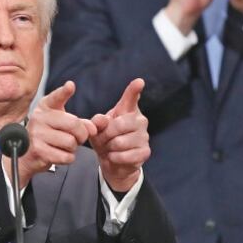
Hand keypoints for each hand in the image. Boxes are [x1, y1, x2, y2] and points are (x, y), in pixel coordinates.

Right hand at [5, 81, 96, 187]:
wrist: (26, 155)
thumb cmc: (47, 136)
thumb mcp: (61, 123)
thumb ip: (80, 123)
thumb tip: (93, 128)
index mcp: (45, 107)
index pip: (56, 97)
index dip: (64, 92)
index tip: (70, 86)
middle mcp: (39, 117)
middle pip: (74, 124)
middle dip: (82, 134)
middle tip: (78, 138)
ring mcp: (37, 134)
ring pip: (71, 142)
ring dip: (73, 148)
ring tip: (63, 146)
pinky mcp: (39, 150)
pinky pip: (66, 156)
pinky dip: (68, 158)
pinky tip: (59, 154)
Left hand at [89, 78, 149, 192]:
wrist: (112, 160)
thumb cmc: (105, 138)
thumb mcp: (97, 128)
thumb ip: (98, 122)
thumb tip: (102, 120)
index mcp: (128, 110)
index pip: (131, 98)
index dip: (134, 90)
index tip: (139, 81)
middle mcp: (140, 120)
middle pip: (119, 125)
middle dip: (105, 135)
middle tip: (103, 139)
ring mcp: (144, 136)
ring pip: (120, 142)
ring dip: (109, 148)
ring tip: (110, 148)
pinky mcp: (145, 151)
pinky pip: (125, 155)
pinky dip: (115, 158)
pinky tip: (114, 156)